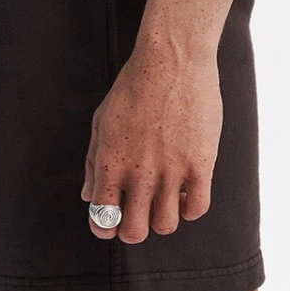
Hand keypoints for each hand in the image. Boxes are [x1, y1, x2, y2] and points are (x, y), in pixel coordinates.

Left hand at [81, 43, 222, 242]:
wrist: (172, 58)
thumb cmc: (134, 85)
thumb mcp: (102, 119)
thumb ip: (93, 161)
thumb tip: (88, 195)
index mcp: (110, 162)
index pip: (102, 220)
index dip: (105, 228)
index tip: (113, 219)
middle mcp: (139, 172)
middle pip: (134, 232)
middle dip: (134, 229)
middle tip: (140, 213)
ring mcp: (171, 170)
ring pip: (166, 226)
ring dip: (163, 218)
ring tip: (165, 197)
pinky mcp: (201, 164)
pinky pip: (197, 208)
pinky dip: (190, 208)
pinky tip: (186, 190)